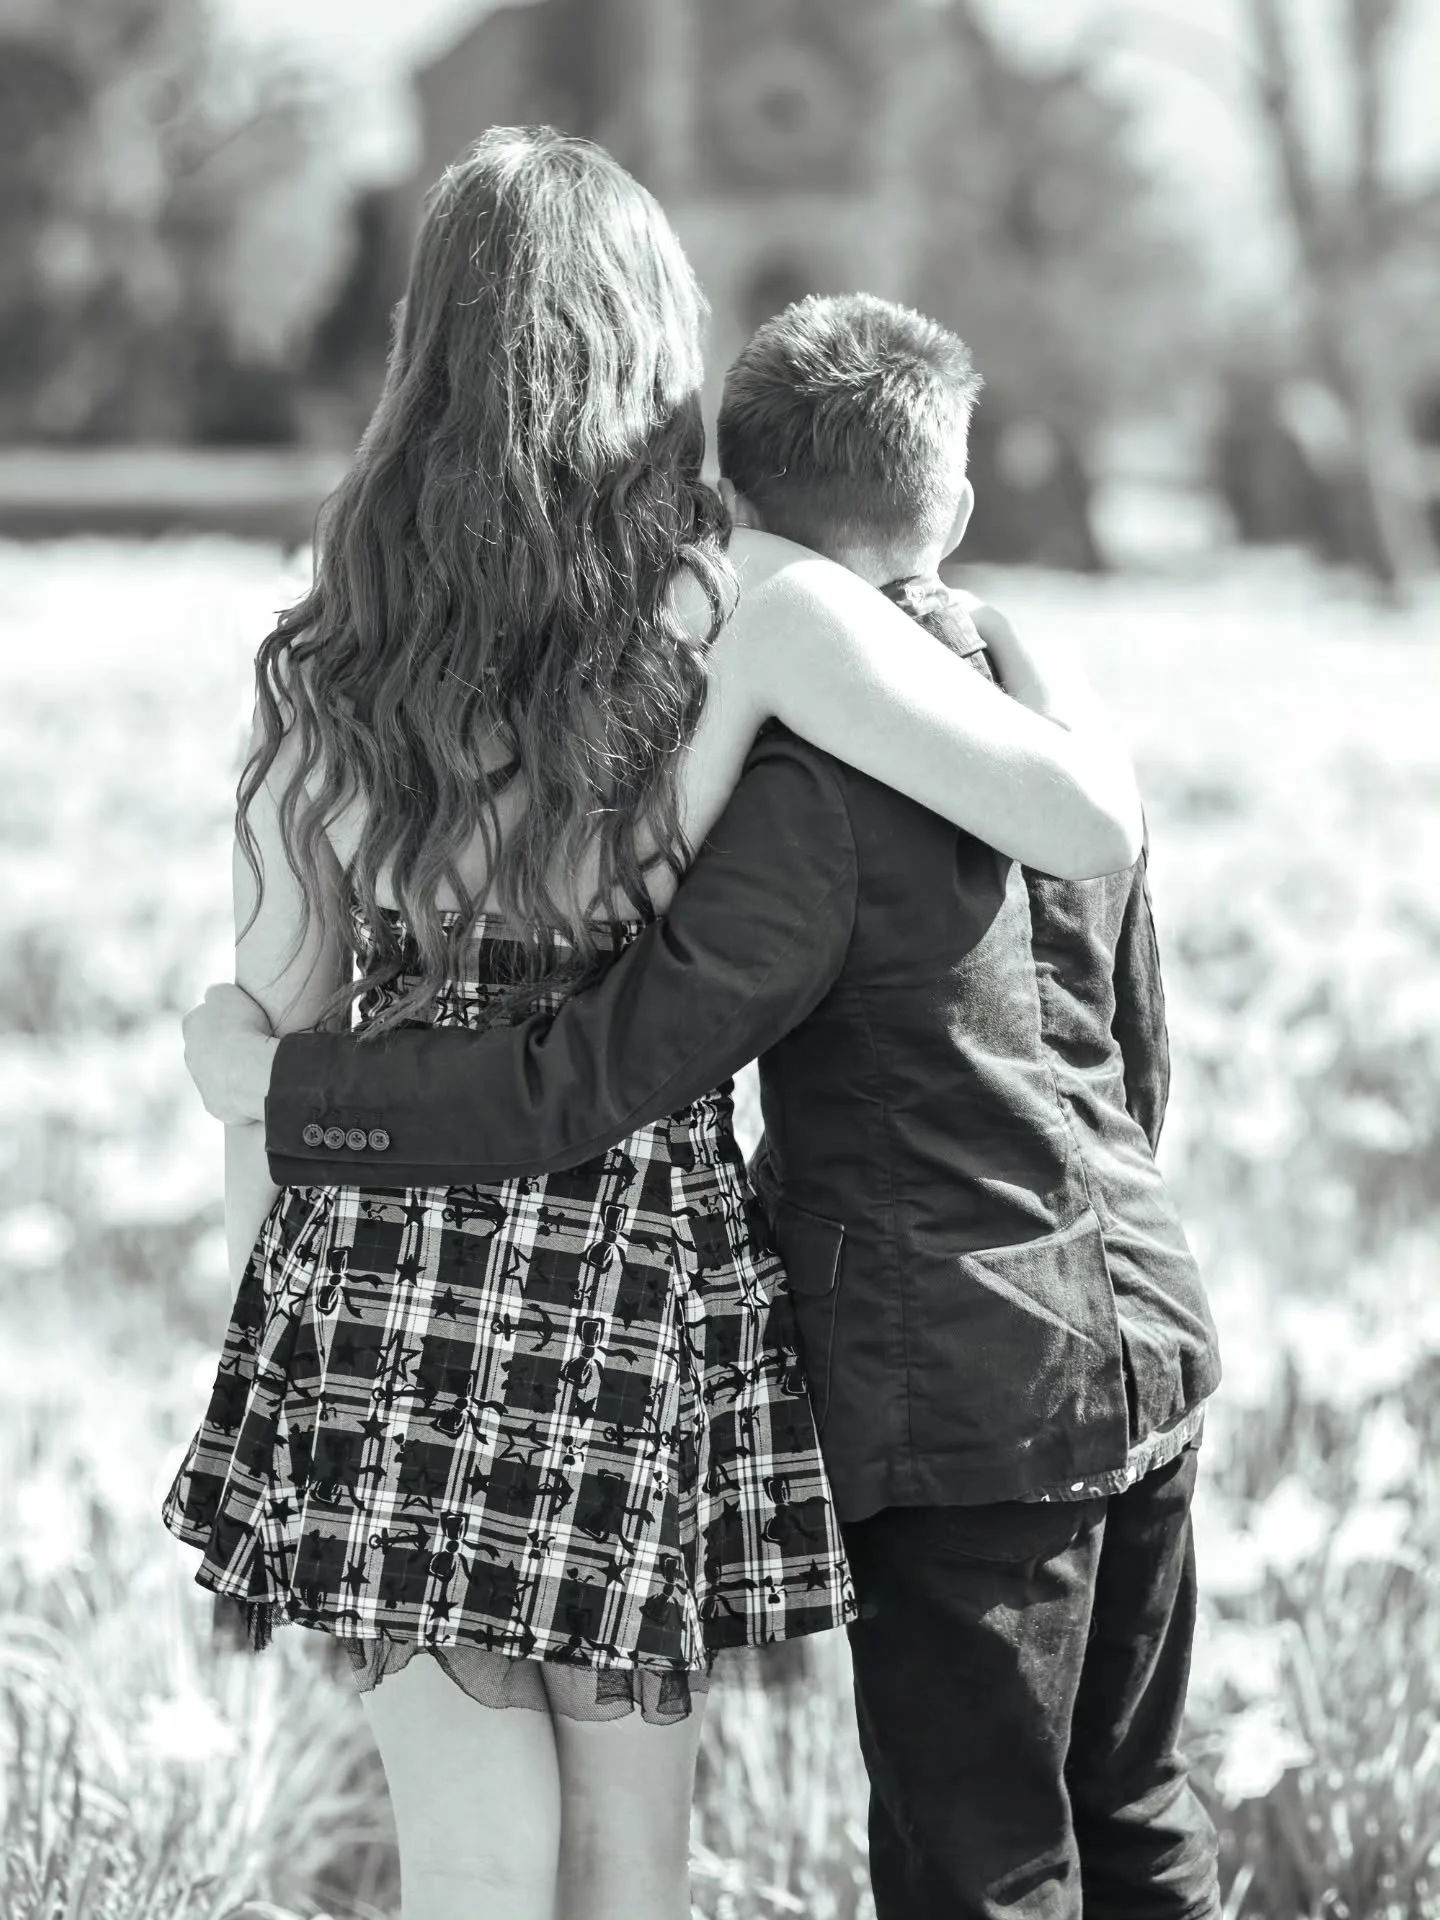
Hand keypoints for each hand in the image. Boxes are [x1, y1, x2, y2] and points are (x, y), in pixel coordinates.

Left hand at [182, 983, 279, 1123]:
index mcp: (191, 1024)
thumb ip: (216, 993)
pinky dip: (241, 1091)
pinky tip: (257, 1084)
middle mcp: (189, 1054)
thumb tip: (213, 996)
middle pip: (209, 1046)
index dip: (227, 1016)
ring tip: (257, 1064)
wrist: (252, 1072)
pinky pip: (229, 1096)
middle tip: (253, 1042)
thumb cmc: (243, 1028)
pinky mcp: (214, 1105)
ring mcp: (201, 1083)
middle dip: (226, 1045)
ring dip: (234, 1069)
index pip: (205, 1015)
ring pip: (217, 1072)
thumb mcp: (227, 992)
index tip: (245, 1018)